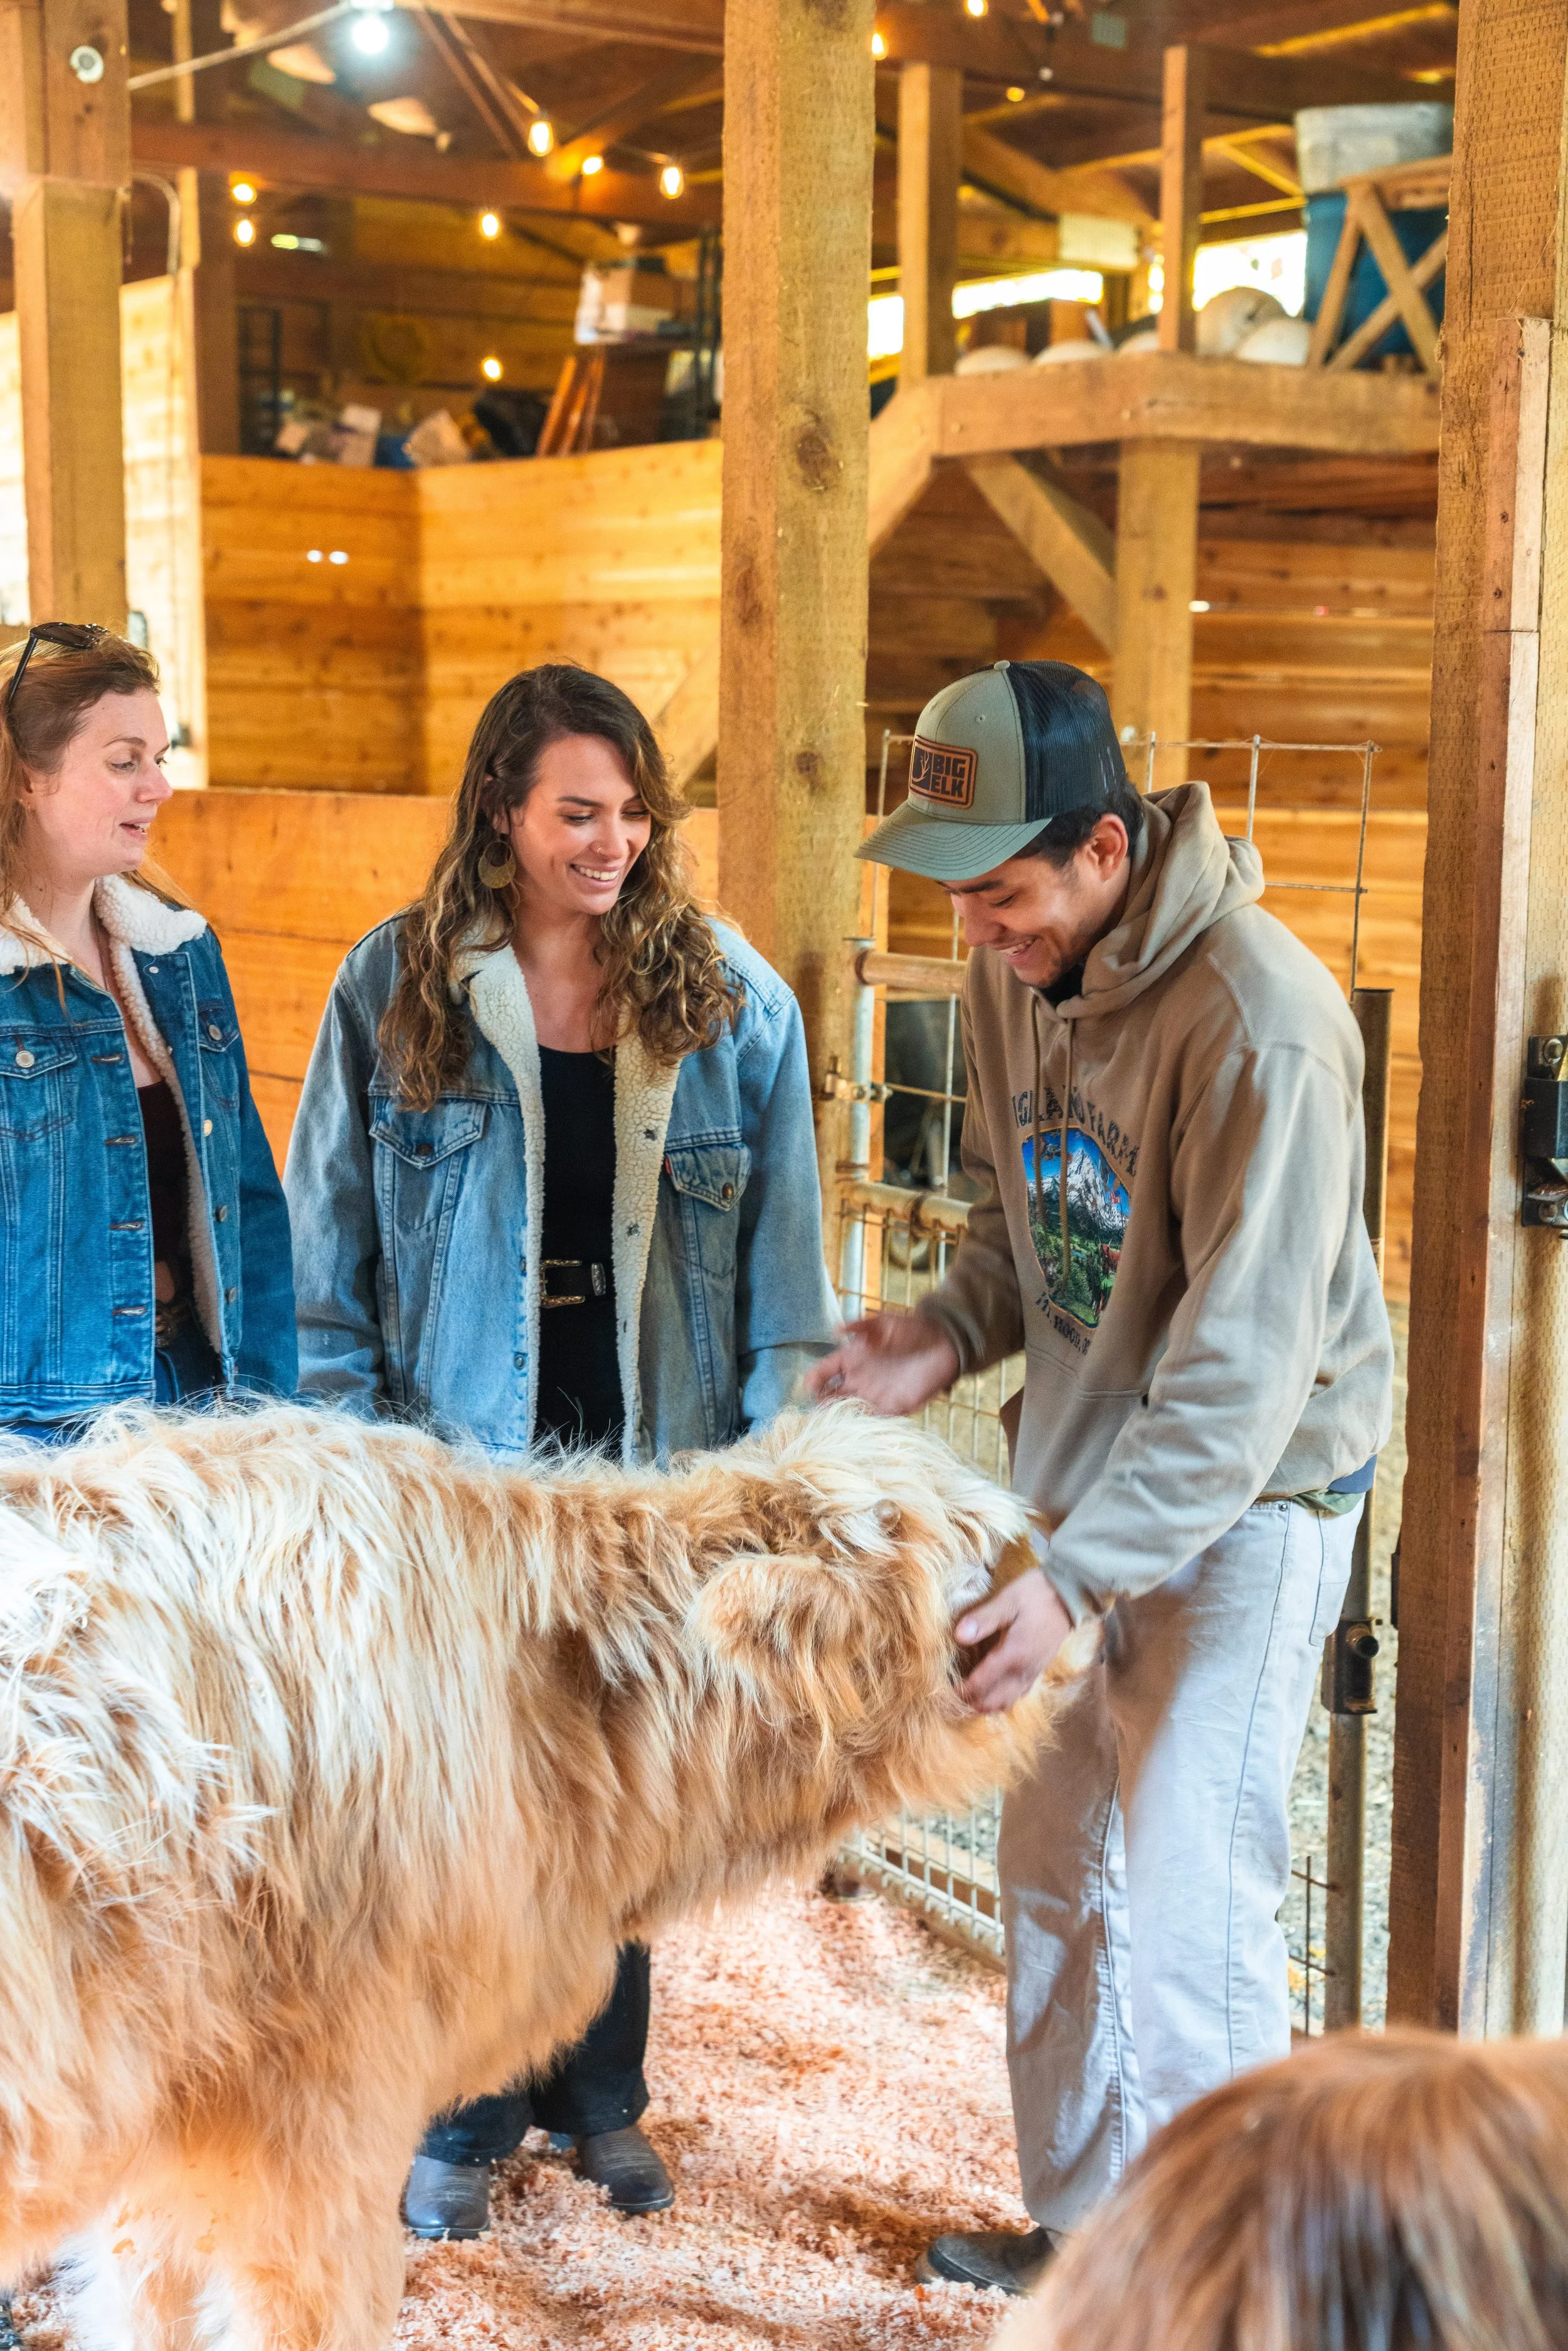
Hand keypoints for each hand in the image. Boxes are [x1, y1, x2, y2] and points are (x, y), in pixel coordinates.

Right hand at [807, 1311, 959, 1417]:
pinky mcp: (892, 1408)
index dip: (814, 1380)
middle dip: (820, 1405)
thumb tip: (835, 1329)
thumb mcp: (886, 1323)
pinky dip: (861, 1426)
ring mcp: (874, 1395)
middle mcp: (859, 1379)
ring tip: (828, 1427)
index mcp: (853, 1358)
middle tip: (813, 1414)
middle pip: (830, 1397)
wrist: (945, 1345)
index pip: (824, 1371)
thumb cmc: (914, 1329)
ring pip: (847, 1411)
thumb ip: (861, 1326)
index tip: (809, 1388)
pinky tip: (853, 1431)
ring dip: (837, 1420)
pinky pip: (871, 1421)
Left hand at [956, 1570, 1073, 1713]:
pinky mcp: (1038, 1670)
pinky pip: (1017, 1695)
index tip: (941, 1691)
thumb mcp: (1008, 1599)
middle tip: (949, 1696)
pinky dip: (1000, 1699)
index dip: (960, 1692)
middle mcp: (1023, 1670)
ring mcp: (1033, 1672)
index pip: (980, 1684)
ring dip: (984, 1705)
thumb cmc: (1036, 1594)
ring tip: (966, 1697)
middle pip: (992, 1701)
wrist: (1071, 1594)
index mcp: (1013, 1655)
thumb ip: (983, 1618)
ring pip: (1006, 1702)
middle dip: (969, 1703)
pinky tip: (990, 1691)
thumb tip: (958, 1636)